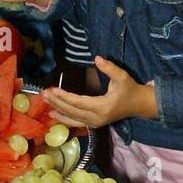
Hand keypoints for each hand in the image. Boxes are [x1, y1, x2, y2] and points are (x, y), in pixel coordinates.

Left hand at [42, 56, 157, 128]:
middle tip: (43, 93)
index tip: (52, 89)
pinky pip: (75, 122)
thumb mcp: (122, 77)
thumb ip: (109, 68)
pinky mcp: (94, 124)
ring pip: (72, 118)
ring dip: (57, 109)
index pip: (78, 102)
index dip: (64, 96)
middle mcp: (97, 118)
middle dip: (56, 102)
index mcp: (103, 107)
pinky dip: (64, 118)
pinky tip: (53, 114)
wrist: (139, 105)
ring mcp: (95, 123)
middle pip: (72, 111)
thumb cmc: (130, 90)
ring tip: (44, 101)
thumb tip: (97, 58)